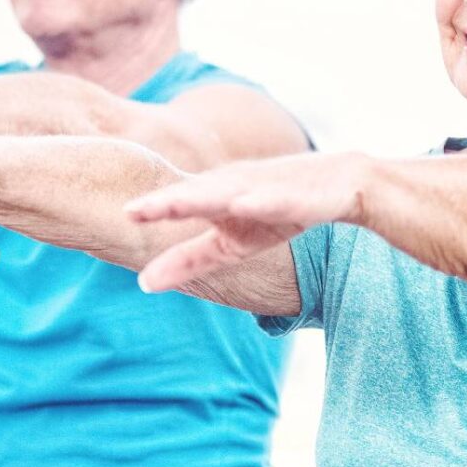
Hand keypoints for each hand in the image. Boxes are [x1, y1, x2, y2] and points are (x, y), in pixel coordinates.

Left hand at [124, 152, 372, 292]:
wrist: (344, 183)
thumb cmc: (274, 212)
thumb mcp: (231, 244)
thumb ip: (187, 260)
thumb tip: (141, 284)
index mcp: (216, 196)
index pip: (179, 202)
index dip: (152, 207)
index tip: (123, 214)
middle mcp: (238, 185)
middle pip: (198, 194)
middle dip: (168, 201)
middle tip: (133, 210)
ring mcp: (269, 187)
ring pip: (234, 193)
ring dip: (207, 197)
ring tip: (178, 205)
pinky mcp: (302, 195)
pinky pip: (280, 200)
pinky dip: (262, 202)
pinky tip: (244, 205)